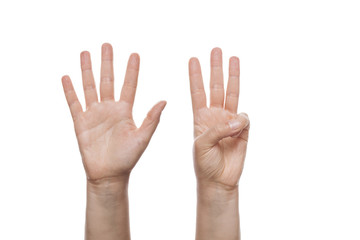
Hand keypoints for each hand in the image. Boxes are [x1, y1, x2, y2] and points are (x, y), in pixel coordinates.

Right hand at [62, 43, 165, 181]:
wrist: (109, 175)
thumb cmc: (128, 158)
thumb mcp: (142, 138)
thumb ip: (151, 119)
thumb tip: (164, 100)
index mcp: (125, 111)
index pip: (129, 85)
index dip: (131, 70)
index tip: (134, 54)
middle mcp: (110, 109)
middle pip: (107, 80)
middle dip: (107, 62)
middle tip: (106, 45)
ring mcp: (94, 114)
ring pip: (90, 87)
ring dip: (87, 70)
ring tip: (86, 53)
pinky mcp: (81, 123)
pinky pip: (74, 103)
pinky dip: (70, 90)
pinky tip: (67, 77)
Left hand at [189, 47, 249, 188]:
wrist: (218, 181)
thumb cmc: (204, 164)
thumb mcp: (202, 144)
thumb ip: (219, 128)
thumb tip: (240, 116)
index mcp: (201, 118)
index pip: (197, 92)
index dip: (195, 76)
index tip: (193, 60)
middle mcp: (215, 116)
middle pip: (215, 87)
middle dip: (215, 68)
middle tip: (216, 50)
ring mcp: (230, 121)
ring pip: (232, 94)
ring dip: (233, 77)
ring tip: (234, 59)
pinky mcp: (244, 130)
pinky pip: (245, 118)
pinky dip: (242, 120)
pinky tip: (238, 127)